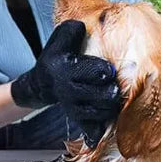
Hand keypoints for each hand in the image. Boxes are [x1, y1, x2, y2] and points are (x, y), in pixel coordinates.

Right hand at [11, 20, 121, 144]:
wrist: (43, 82)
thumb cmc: (58, 55)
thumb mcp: (63, 36)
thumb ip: (75, 30)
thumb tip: (88, 28)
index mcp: (64, 68)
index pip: (84, 71)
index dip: (100, 71)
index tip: (110, 71)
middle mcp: (67, 90)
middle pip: (91, 95)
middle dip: (107, 94)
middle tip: (117, 90)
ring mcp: (72, 106)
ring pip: (93, 112)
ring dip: (108, 110)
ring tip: (118, 103)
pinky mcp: (77, 117)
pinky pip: (88, 127)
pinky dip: (96, 131)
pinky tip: (104, 133)